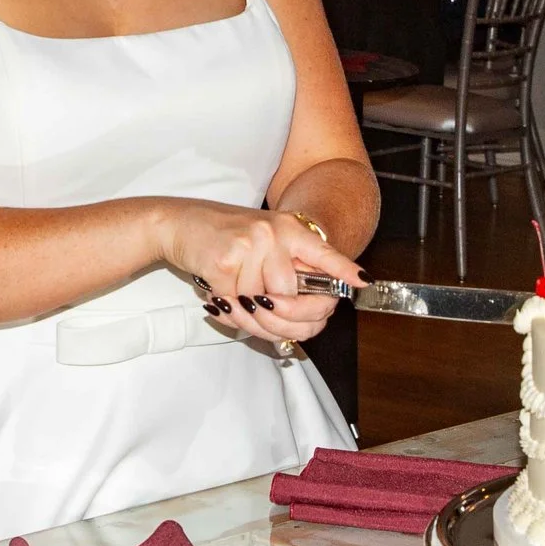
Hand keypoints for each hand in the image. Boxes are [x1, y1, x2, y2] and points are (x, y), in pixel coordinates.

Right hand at [160, 201, 360, 346]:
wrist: (181, 222)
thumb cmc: (225, 237)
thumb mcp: (264, 243)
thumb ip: (287, 271)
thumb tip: (308, 316)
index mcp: (290, 229)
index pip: (325, 254)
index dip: (344, 270)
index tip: (364, 281)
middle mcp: (275, 234)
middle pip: (294, 300)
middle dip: (282, 323)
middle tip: (268, 322)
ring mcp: (251, 246)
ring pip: (264, 307)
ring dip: (249, 318)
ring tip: (235, 304)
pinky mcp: (225, 260)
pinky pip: (236, 305)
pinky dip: (228, 311)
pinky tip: (220, 298)